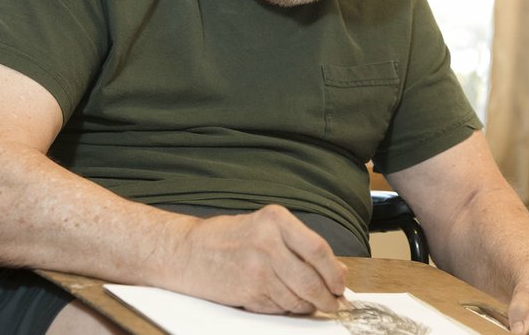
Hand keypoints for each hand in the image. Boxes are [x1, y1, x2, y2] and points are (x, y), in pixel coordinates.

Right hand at [174, 205, 347, 314]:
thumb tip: (338, 269)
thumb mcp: (267, 228)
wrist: (187, 252)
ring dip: (308, 306)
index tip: (341, 283)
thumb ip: (302, 246)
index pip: (318, 249)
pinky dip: (288, 309)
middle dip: (327, 297)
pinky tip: (286, 302)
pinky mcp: (248, 291)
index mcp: (276, 220)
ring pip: (297, 297)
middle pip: (311, 279)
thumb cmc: (227, 238)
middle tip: (333, 302)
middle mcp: (267, 242)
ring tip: (310, 303)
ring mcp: (257, 268)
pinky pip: (279, 307)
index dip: (334, 272)